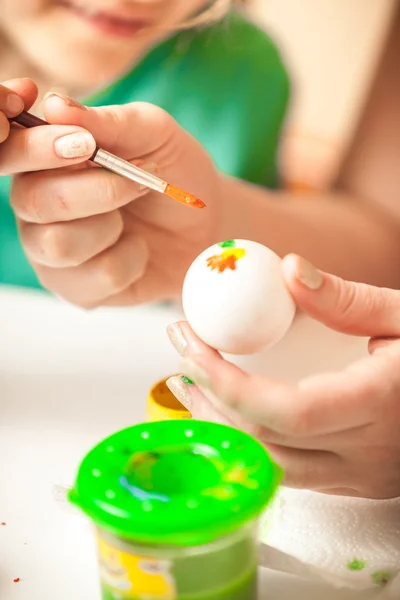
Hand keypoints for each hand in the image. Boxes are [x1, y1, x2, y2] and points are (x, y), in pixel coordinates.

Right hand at [3, 82, 219, 305]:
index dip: (34, 149)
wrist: (205, 223)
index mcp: (44, 161)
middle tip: (138, 182)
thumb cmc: (174, 171)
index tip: (84, 146)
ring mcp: (52, 252)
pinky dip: (131, 259)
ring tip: (131, 219)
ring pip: (59, 245)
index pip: (11, 153)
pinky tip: (137, 249)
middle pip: (33, 203)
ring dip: (111, 228)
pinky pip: (97, 277)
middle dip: (95, 192)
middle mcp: (36, 206)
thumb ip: (107, 121)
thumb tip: (54, 105)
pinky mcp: (77, 288)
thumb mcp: (152, 133)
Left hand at [166, 254, 399, 498]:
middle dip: (209, 397)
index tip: (191, 346)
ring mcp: (362, 475)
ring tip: (191, 384)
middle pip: (265, 441)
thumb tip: (287, 270)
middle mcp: (369, 452)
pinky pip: (290, 470)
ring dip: (223, 424)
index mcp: (382, 401)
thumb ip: (347, 297)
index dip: (228, 384)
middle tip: (182, 351)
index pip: (286, 411)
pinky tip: (231, 412)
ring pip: (271, 466)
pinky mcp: (357, 480)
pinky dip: (250, 440)